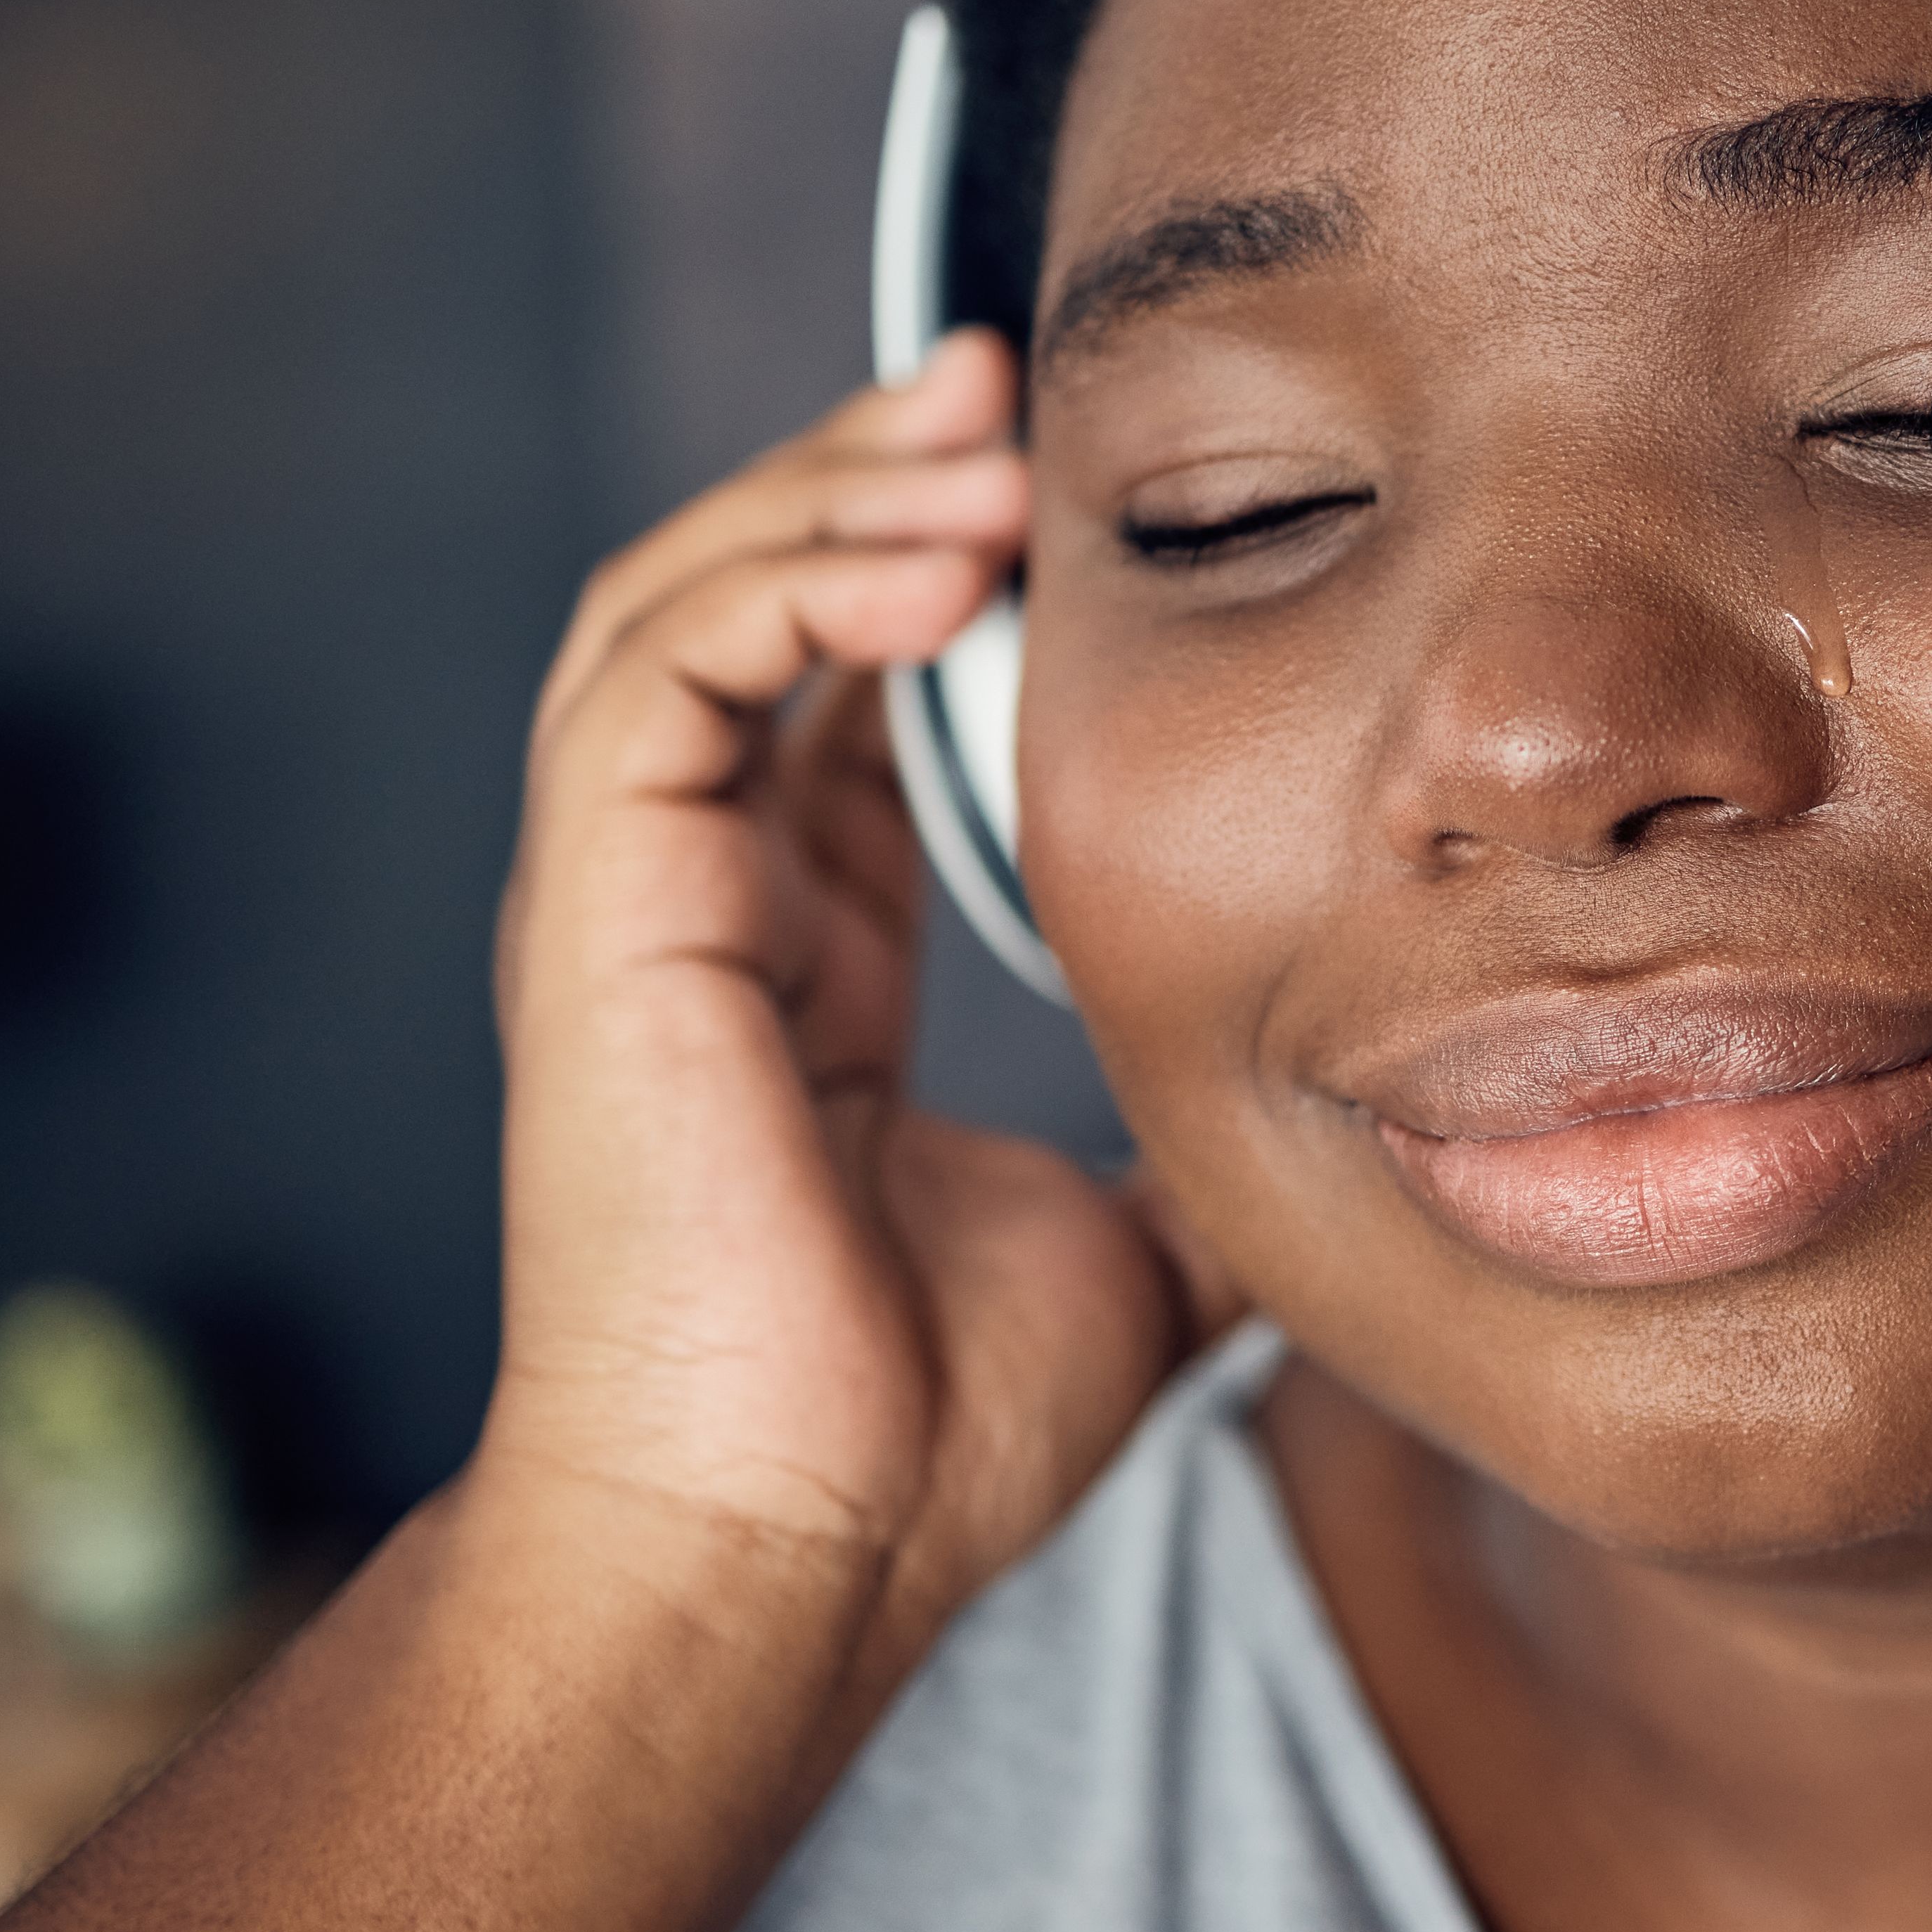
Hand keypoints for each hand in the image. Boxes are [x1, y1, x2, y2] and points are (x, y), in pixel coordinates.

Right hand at [484, 332, 1222, 1693]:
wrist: (795, 1548)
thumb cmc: (924, 1432)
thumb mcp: (1125, 1250)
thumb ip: (1191, 1154)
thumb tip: (1337, 1125)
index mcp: (805, 962)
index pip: (841, 702)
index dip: (937, 575)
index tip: (1069, 489)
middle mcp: (703, 905)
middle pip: (752, 604)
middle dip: (874, 472)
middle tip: (1014, 383)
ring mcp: (632, 900)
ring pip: (683, 598)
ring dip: (827, 488)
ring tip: (974, 428)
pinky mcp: (595, 905)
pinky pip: (655, 669)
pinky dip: (780, 579)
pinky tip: (925, 554)